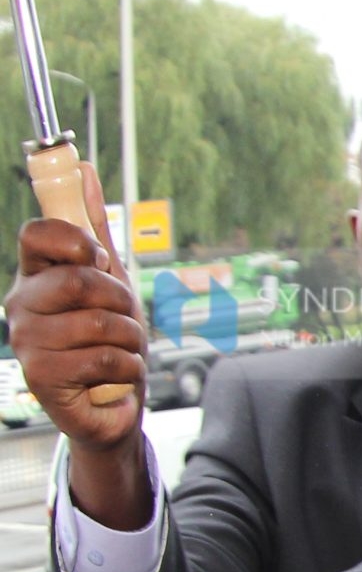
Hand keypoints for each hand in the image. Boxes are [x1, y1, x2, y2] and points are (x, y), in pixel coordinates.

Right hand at [5, 162, 151, 528]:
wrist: (110, 404)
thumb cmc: (107, 339)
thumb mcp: (108, 279)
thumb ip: (93, 227)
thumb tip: (82, 167)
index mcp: (34, 275)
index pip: (39, 233)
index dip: (78, 241)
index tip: (99, 259)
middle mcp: (20, 303)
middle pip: (81, 280)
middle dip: (122, 301)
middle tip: (123, 318)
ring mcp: (26, 340)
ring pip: (101, 323)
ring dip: (131, 339)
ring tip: (122, 351)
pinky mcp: (40, 376)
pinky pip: (104, 358)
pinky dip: (128, 367)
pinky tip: (115, 375)